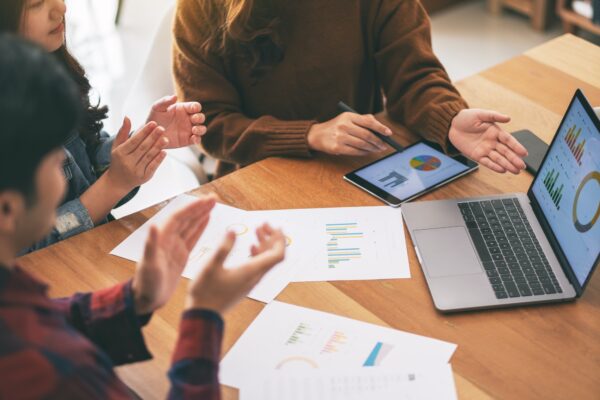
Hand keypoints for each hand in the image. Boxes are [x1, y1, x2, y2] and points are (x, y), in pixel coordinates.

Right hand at [105, 117, 168, 193]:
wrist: (118, 182)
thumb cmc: (119, 161)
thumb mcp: (117, 146)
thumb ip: (123, 132)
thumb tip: (127, 117)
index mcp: (120, 153)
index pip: (134, 141)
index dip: (144, 132)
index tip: (153, 123)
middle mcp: (128, 162)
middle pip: (142, 148)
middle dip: (153, 137)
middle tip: (162, 128)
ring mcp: (136, 171)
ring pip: (148, 157)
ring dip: (158, 147)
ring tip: (165, 138)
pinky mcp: (144, 177)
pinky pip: (152, 167)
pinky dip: (158, 159)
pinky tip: (164, 152)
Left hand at [132, 195, 216, 314]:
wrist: (146, 300)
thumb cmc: (146, 283)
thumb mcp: (149, 265)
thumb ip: (151, 244)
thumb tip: (153, 225)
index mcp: (161, 239)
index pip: (178, 218)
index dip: (192, 208)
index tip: (205, 200)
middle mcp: (168, 239)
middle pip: (186, 219)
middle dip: (199, 207)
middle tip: (214, 198)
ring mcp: (175, 247)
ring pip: (191, 226)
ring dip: (201, 214)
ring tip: (213, 204)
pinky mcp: (181, 255)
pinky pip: (192, 238)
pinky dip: (200, 228)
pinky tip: (207, 220)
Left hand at [147, 95, 206, 147]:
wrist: (150, 134)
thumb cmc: (153, 118)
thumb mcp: (157, 108)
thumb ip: (165, 101)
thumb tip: (175, 96)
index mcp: (183, 109)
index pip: (195, 106)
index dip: (196, 107)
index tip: (193, 108)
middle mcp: (188, 119)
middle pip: (201, 117)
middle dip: (200, 117)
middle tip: (194, 119)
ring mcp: (189, 130)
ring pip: (202, 129)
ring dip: (201, 129)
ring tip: (194, 129)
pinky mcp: (187, 140)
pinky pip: (197, 140)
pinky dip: (198, 139)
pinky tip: (193, 139)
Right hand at [186, 223, 285, 313]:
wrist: (203, 315)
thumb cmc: (206, 292)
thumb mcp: (211, 267)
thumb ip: (223, 248)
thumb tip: (233, 231)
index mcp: (251, 271)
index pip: (277, 255)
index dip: (280, 239)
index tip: (275, 226)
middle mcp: (255, 276)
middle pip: (274, 256)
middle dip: (272, 238)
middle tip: (264, 224)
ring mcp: (251, 281)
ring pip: (266, 260)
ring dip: (265, 244)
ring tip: (257, 230)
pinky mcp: (245, 284)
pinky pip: (259, 266)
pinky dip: (258, 253)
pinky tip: (251, 246)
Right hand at [307, 112, 391, 155]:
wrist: (317, 135)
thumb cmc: (336, 126)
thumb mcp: (347, 118)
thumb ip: (363, 120)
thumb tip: (380, 128)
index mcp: (348, 116)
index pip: (368, 121)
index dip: (380, 128)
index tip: (389, 133)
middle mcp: (344, 125)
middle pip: (367, 135)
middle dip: (378, 141)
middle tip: (384, 145)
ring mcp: (340, 137)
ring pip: (362, 144)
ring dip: (372, 148)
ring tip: (377, 149)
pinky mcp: (337, 147)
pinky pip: (355, 151)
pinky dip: (364, 152)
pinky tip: (368, 152)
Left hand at [449, 109, 527, 173]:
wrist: (452, 125)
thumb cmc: (467, 117)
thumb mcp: (480, 114)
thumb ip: (494, 116)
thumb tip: (508, 118)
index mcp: (495, 131)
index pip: (508, 140)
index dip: (516, 146)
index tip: (524, 153)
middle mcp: (492, 141)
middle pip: (505, 151)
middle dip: (514, 159)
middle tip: (522, 166)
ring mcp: (485, 149)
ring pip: (498, 158)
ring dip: (507, 165)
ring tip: (516, 171)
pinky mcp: (476, 155)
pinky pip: (487, 162)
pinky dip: (494, 166)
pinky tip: (502, 170)